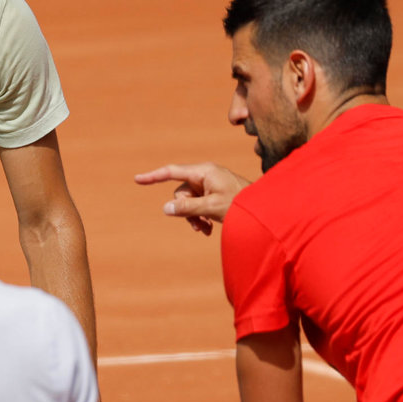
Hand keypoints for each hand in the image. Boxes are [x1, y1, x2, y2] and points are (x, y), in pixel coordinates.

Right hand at [134, 163, 251, 234]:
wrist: (265, 210)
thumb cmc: (241, 204)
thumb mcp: (212, 207)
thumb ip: (188, 208)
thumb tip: (166, 208)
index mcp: (204, 172)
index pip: (172, 172)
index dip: (153, 176)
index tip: (137, 179)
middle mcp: (205, 175)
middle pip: (181, 192)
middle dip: (186, 211)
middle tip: (198, 226)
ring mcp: (210, 184)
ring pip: (189, 201)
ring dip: (194, 217)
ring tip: (205, 230)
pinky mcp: (214, 194)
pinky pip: (198, 204)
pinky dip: (200, 217)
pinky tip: (208, 229)